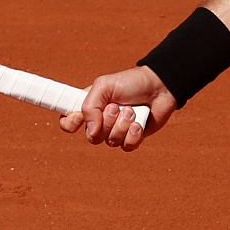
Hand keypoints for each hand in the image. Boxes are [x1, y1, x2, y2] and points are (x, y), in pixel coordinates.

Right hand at [58, 66, 176, 150]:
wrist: (160, 87)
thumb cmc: (131, 82)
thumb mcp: (104, 85)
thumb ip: (90, 106)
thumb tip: (90, 131)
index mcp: (90, 107)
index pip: (69, 122)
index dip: (70, 124)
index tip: (78, 118)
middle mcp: (101, 121)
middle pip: (91, 137)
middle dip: (106, 122)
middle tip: (116, 106)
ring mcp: (116, 131)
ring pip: (110, 142)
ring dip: (122, 125)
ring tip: (132, 111)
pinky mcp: (132, 138)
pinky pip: (126, 146)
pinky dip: (133, 134)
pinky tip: (139, 123)